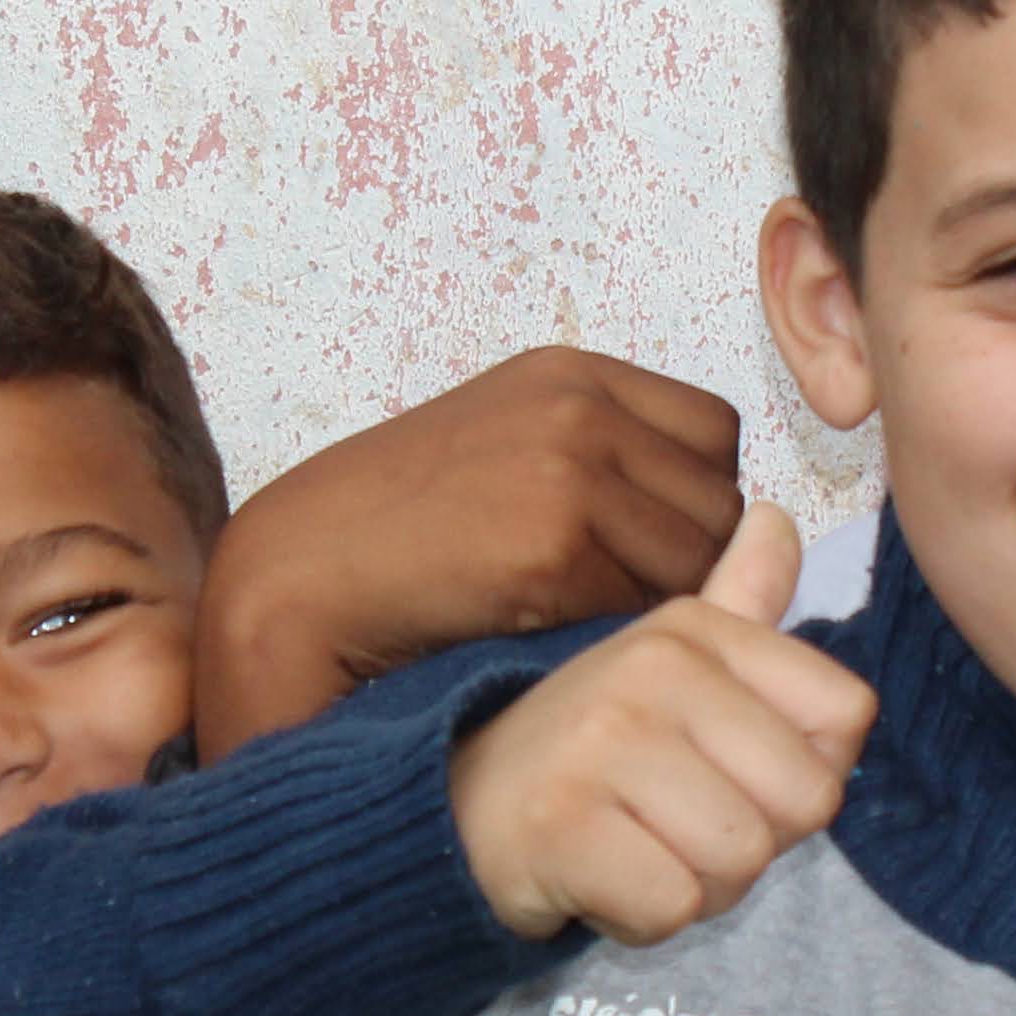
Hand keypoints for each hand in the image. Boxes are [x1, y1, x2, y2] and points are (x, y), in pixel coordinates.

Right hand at [194, 348, 745, 758]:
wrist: (296, 577)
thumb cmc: (391, 534)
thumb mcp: (502, 448)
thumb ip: (595, 455)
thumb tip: (717, 523)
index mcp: (567, 373)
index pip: (714, 435)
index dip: (691, 502)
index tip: (638, 549)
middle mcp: (578, 406)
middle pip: (720, 501)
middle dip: (686, 560)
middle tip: (613, 603)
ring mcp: (568, 470)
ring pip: (700, 561)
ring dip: (660, 605)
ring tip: (582, 626)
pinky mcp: (553, 548)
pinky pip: (647, 607)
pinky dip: (617, 636)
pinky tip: (555, 643)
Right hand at [445, 504, 874, 945]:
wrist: (458, 809)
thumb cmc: (588, 749)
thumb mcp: (666, 660)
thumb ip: (740, 601)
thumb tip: (780, 516)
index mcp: (697, 629)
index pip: (846, 715)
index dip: (805, 767)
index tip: (730, 766)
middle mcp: (654, 670)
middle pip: (806, 800)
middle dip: (753, 841)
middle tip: (674, 822)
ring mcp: (604, 744)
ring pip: (742, 861)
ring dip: (699, 886)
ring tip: (636, 848)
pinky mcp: (564, 826)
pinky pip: (674, 908)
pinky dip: (643, 919)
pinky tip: (600, 881)